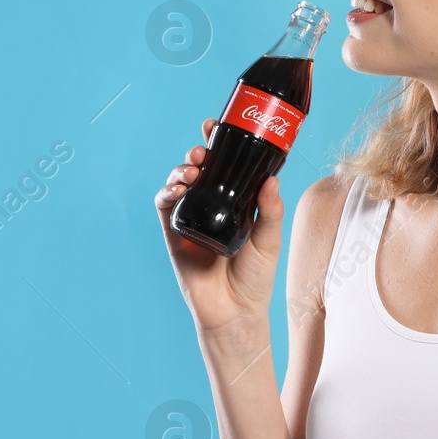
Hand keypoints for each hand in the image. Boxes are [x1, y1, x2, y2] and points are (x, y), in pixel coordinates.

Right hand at [155, 117, 285, 336]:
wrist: (235, 312)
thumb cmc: (255, 278)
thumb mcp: (269, 240)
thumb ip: (271, 210)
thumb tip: (272, 180)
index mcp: (234, 203)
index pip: (224, 166)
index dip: (218, 145)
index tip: (215, 126)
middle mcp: (211, 207)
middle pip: (198, 170)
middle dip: (196, 153)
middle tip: (202, 151)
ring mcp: (192, 219)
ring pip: (179, 184)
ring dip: (181, 170)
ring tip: (192, 169)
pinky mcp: (175, 235)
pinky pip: (165, 207)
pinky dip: (167, 193)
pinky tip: (178, 189)